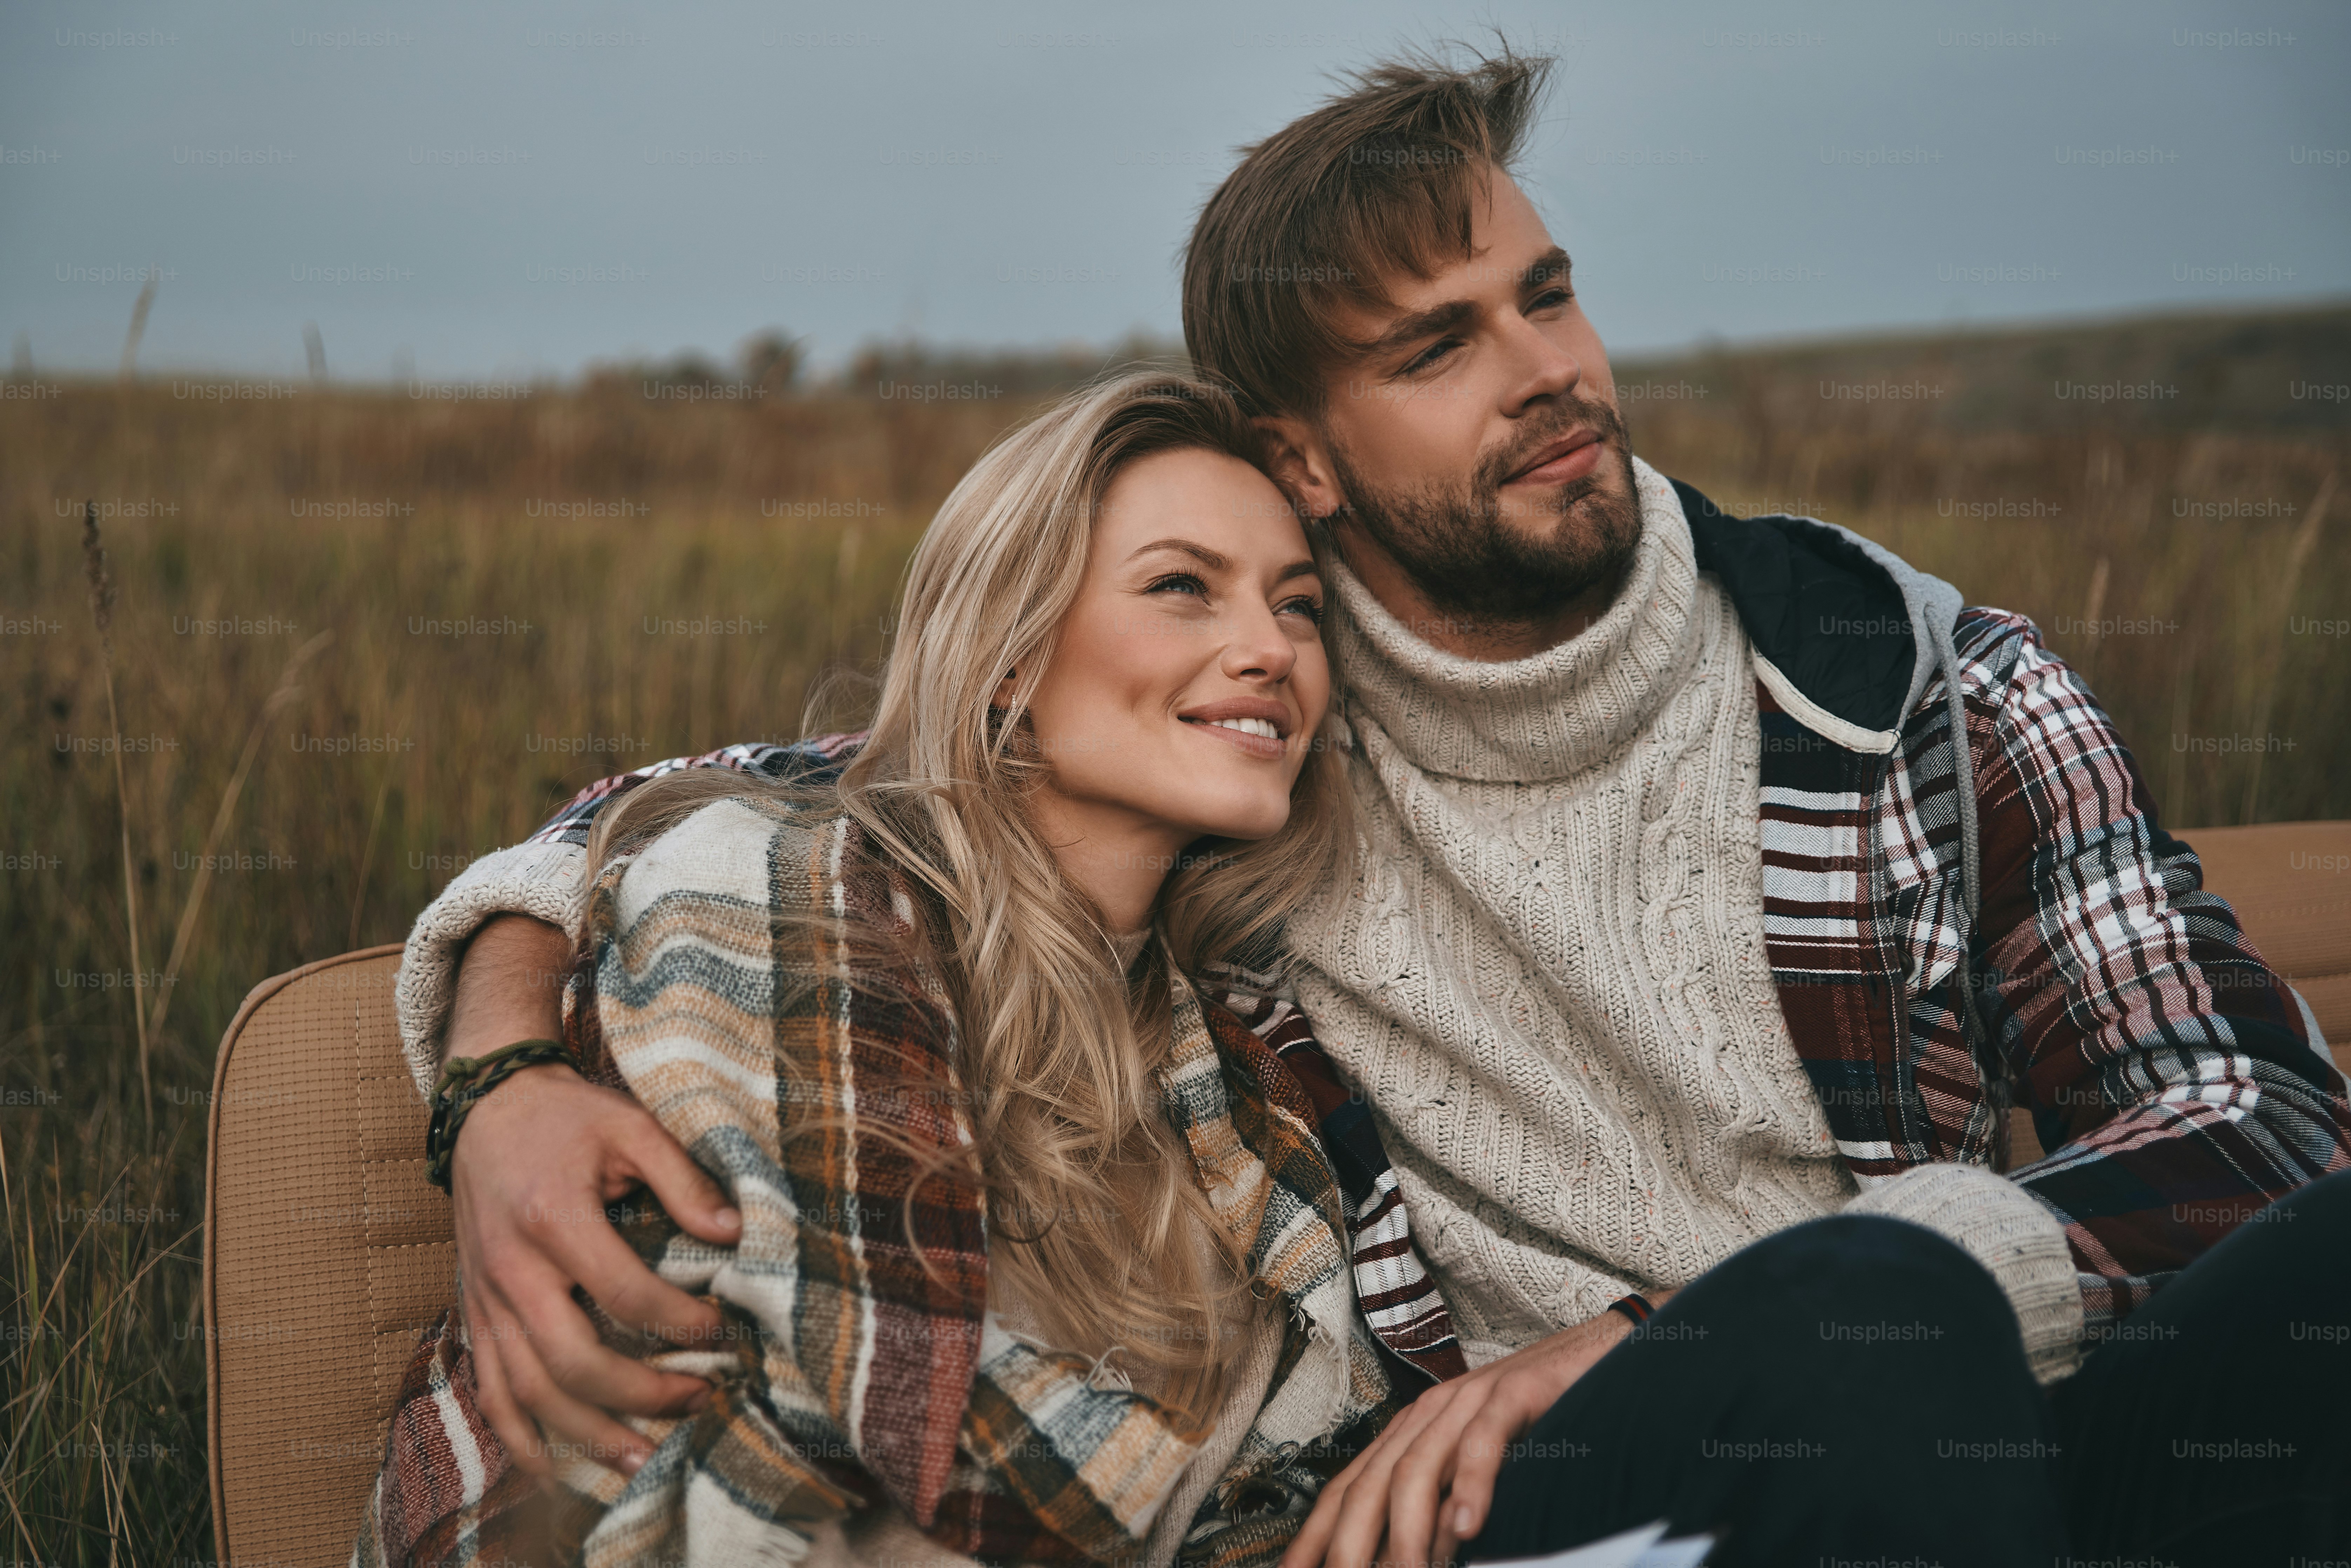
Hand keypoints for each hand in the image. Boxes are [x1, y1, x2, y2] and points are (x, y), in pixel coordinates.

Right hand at [438, 914, 741, 1482]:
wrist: (487, 1109)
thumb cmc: (567, 1118)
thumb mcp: (630, 1127)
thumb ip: (683, 1179)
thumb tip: (735, 1233)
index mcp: (552, 1217)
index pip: (622, 1291)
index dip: (678, 1320)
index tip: (722, 1330)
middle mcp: (511, 1268)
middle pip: (571, 1359)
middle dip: (639, 1392)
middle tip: (698, 1399)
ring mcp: (485, 1298)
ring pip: (527, 1391)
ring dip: (585, 1434)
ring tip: (642, 1460)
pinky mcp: (473, 1314)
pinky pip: (488, 1391)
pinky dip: (519, 1437)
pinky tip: (552, 1471)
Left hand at [1280, 1289, 1678, 1567]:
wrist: (1599, 1351)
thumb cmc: (1536, 1420)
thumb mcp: (1477, 1469)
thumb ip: (1440, 1510)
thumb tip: (1414, 1559)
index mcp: (1412, 1430)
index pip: (1349, 1487)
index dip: (1316, 1534)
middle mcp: (1430, 1413)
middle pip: (1371, 1483)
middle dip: (1347, 1544)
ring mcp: (1470, 1400)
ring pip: (1419, 1467)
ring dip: (1406, 1532)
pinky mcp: (1516, 1393)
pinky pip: (1485, 1442)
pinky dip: (1471, 1485)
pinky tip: (1467, 1527)